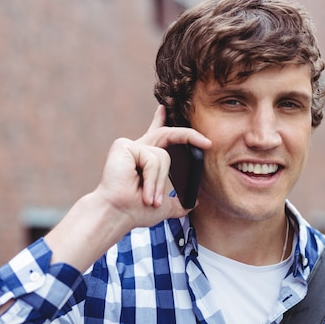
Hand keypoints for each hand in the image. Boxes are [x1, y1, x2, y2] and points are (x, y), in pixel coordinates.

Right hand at [93, 105, 210, 229]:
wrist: (117, 215)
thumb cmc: (134, 211)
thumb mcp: (164, 207)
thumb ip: (178, 203)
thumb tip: (193, 202)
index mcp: (143, 159)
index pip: (154, 135)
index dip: (159, 120)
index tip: (163, 109)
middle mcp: (136, 149)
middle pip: (167, 134)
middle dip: (189, 136)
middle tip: (207, 143)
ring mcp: (130, 146)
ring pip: (163, 156)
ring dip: (159, 182)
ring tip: (150, 199)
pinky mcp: (124, 146)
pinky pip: (153, 159)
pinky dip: (153, 179)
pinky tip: (143, 191)